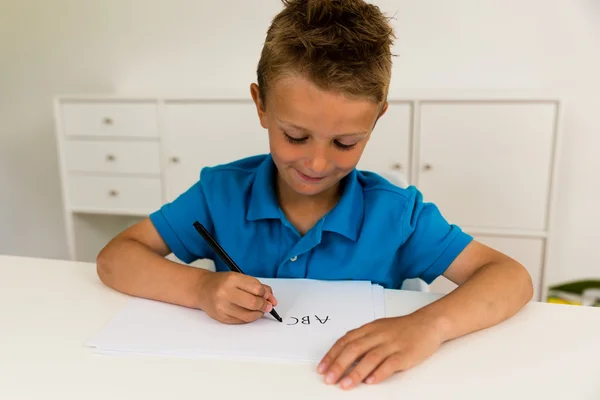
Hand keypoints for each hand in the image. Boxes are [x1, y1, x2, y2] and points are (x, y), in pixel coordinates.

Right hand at [197, 271, 277, 323]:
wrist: (202, 289)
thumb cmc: (223, 282)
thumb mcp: (240, 278)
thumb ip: (258, 287)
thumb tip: (272, 300)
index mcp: (232, 279)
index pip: (256, 289)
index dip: (266, 294)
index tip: (267, 296)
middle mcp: (225, 292)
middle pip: (253, 303)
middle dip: (264, 305)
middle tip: (267, 305)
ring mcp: (222, 306)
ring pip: (248, 315)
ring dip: (258, 314)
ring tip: (259, 310)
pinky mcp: (221, 317)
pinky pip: (241, 321)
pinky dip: (249, 318)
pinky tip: (248, 312)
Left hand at [317, 313, 443, 388]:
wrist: (428, 323)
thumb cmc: (401, 328)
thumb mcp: (378, 329)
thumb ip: (362, 340)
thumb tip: (342, 356)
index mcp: (369, 329)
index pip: (346, 341)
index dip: (332, 355)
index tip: (322, 368)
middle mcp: (378, 335)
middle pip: (354, 349)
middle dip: (339, 365)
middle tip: (329, 378)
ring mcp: (392, 344)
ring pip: (370, 358)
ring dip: (356, 372)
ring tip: (345, 384)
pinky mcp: (405, 354)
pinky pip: (390, 364)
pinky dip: (379, 373)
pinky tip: (370, 381)